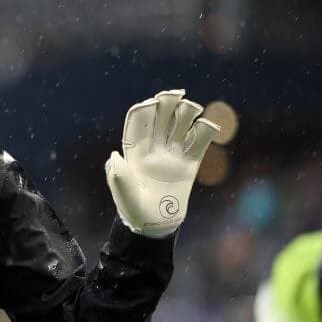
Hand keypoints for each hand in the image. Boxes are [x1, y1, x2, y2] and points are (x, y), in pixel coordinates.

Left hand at [105, 89, 219, 237]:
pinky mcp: (190, 165)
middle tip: (176, 94)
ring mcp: (172, 156)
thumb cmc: (135, 213)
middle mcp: (153, 150)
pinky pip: (199, 143)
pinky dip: (206, 132)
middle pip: (160, 119)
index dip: (144, 111)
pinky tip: (208, 126)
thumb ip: (119, 177)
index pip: (138, 125)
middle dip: (167, 104)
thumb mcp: (125, 197)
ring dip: (186, 113)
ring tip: (194, 109)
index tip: (152, 103)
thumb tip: (114, 156)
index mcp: (134, 153)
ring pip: (180, 126)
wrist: (156, 227)